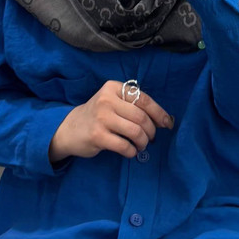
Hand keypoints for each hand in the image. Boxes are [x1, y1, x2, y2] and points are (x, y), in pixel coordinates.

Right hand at [48, 80, 173, 163]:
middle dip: (151, 130)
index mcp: (113, 87)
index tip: (168, 123)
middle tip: (151, 138)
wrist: (70, 128)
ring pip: (135, 132)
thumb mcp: (113, 101)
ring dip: (143, 142)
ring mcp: (101, 118)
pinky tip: (130, 151)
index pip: (143, 99)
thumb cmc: (99, 115)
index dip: (159, 113)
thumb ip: (134, 105)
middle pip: (141, 117)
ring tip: (141, 145)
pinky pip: (124, 146)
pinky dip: (132, 151)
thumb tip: (165, 119)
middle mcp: (106, 100)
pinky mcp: (97, 136)